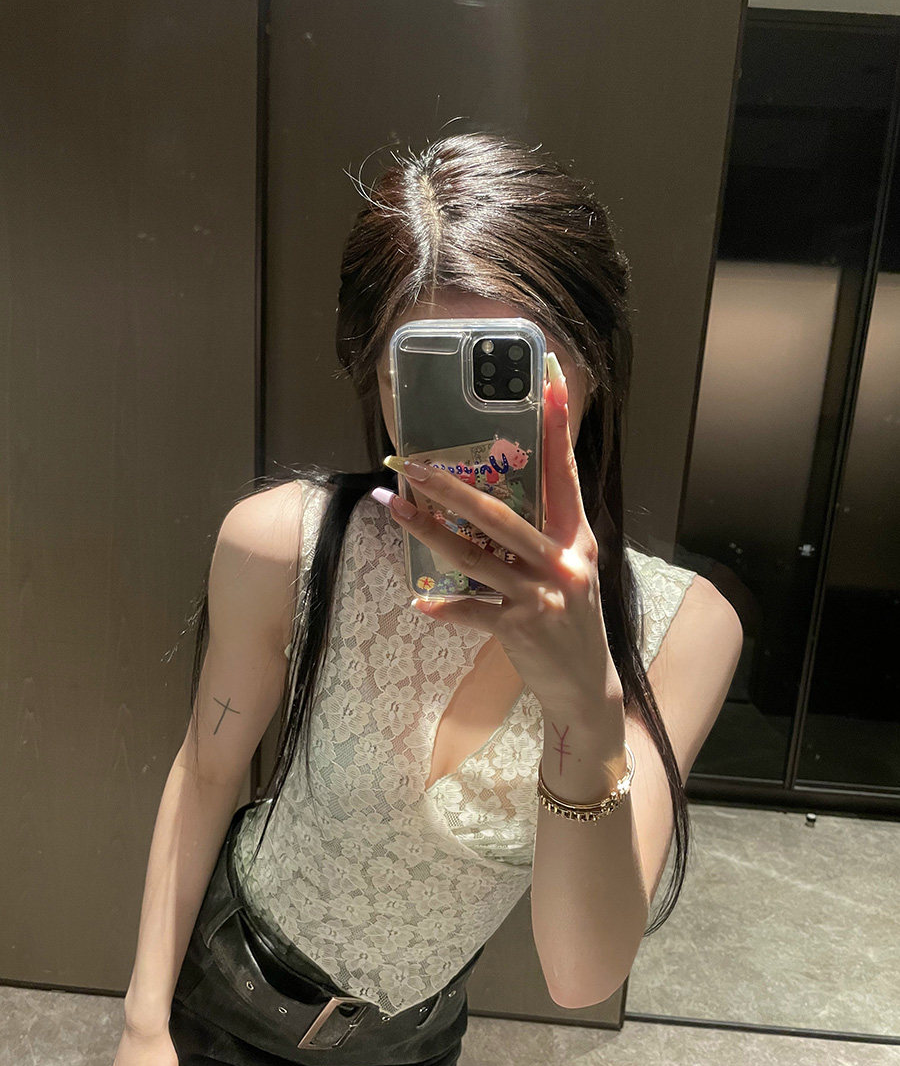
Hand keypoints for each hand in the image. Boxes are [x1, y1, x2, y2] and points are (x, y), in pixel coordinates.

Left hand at [384, 352, 622, 714]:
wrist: (587, 685)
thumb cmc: (570, 620)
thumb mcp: (566, 571)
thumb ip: (539, 537)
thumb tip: (488, 499)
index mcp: (577, 539)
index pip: (565, 473)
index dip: (558, 426)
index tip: (549, 379)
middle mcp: (563, 562)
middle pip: (500, 515)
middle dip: (451, 486)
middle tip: (412, 464)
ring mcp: (542, 597)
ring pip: (476, 557)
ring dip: (430, 532)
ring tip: (393, 508)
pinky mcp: (521, 629)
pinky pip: (472, 612)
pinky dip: (444, 608)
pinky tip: (420, 602)